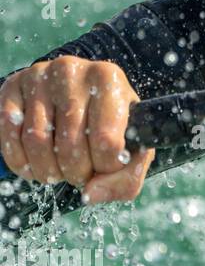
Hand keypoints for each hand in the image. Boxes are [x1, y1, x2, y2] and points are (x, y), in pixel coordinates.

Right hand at [0, 57, 154, 203]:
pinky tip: (34, 166)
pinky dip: (20, 163)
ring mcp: (38, 76)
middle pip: (69, 144)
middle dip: (76, 173)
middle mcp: (72, 71)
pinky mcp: (11, 87)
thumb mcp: (132, 145)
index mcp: (109, 78)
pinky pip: (9, 136)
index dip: (106, 167)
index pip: (106, 139)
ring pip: (36, 142)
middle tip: (80, 175)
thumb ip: (126, 178)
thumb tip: (90, 195)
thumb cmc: (111, 122)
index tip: (106, 167)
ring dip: (48, 171)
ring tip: (58, 171)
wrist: (79, 92)